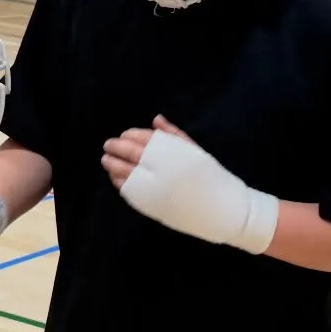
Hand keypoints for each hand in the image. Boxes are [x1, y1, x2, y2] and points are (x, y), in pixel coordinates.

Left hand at [102, 116, 278, 253]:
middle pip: (130, 154)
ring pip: (124, 174)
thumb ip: (174, 135)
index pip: (143, 139)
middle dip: (116, 148)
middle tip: (108, 145)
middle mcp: (162, 169)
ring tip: (106, 160)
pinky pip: (129, 193)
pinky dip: (119, 183)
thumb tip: (155, 120)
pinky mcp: (152, 207)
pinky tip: (116, 179)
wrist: (224, 211)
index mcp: (173, 153)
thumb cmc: (213, 177)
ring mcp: (154, 189)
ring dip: (112, 165)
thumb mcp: (196, 151)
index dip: (129, 135)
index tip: (123, 135)